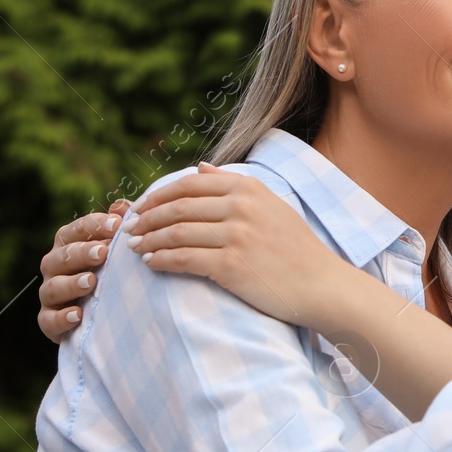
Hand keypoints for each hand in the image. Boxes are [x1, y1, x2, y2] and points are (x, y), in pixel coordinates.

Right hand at [38, 199, 129, 340]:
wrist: (100, 315)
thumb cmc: (108, 271)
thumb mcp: (114, 248)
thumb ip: (116, 227)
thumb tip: (121, 206)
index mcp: (68, 245)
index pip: (77, 230)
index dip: (95, 225)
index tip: (117, 224)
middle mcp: (54, 266)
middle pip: (63, 256)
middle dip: (82, 252)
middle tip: (103, 252)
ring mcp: (50, 293)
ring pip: (54, 286)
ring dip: (72, 284)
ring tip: (91, 281)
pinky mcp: (48, 321)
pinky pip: (49, 319)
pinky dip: (62, 317)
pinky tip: (78, 314)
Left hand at [123, 164, 344, 329]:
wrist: (322, 285)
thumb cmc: (296, 248)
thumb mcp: (271, 206)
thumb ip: (235, 185)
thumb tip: (201, 166)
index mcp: (249, 189)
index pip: (190, 184)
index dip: (159, 194)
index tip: (142, 206)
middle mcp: (242, 207)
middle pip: (178, 206)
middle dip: (147, 217)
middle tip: (130, 228)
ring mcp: (237, 236)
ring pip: (176, 232)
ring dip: (148, 239)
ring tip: (134, 246)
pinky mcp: (232, 266)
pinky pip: (183, 259)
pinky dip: (161, 259)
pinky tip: (151, 262)